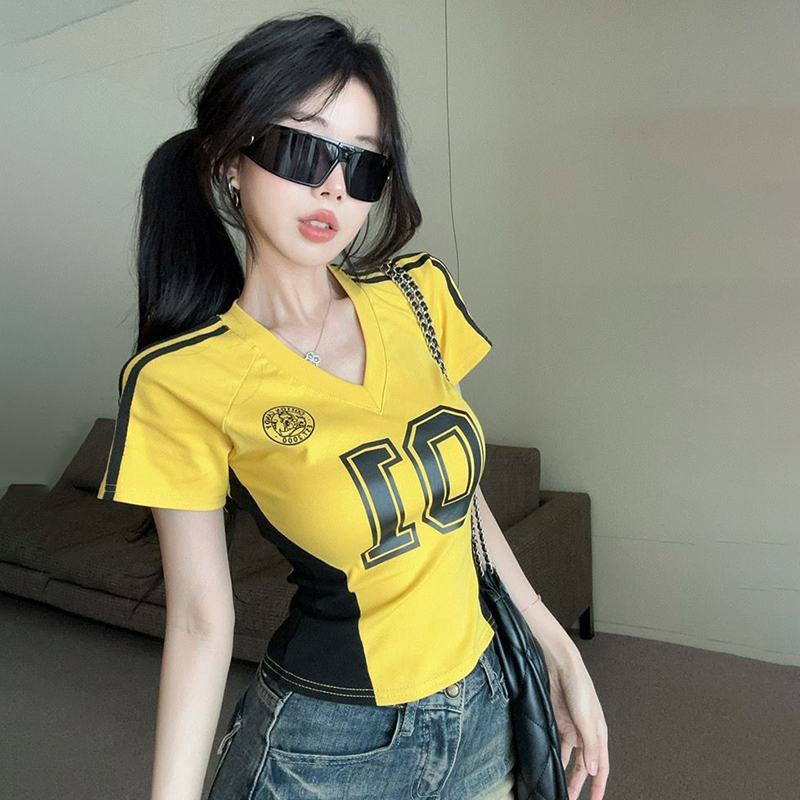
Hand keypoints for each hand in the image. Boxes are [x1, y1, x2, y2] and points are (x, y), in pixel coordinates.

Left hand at [541, 646, 609, 799]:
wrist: (559, 664)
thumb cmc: (579, 685)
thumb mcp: (586, 718)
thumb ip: (590, 746)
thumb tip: (594, 770)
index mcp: (598, 734)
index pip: (601, 766)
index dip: (599, 785)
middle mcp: (585, 734)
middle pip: (583, 766)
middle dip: (577, 784)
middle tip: (568, 799)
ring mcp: (569, 728)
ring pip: (568, 758)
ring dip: (563, 773)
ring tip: (556, 788)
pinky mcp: (555, 721)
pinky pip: (555, 744)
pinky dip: (553, 756)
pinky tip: (547, 765)